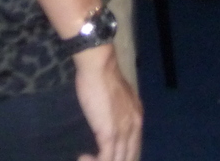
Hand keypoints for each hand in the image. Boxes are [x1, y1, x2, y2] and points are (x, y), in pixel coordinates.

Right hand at [74, 45, 141, 160]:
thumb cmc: (104, 79)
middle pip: (130, 157)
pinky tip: (82, 157)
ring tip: (86, 159)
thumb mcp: (118, 99)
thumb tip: (110, 122)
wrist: (100, 68)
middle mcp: (135, 126)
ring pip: (118, 160)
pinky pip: (106, 159)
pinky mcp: (109, 134)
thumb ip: (119, 113)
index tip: (107, 157)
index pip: (135, 148)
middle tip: (96, 159)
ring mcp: (123, 131)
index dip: (123, 157)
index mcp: (137, 118)